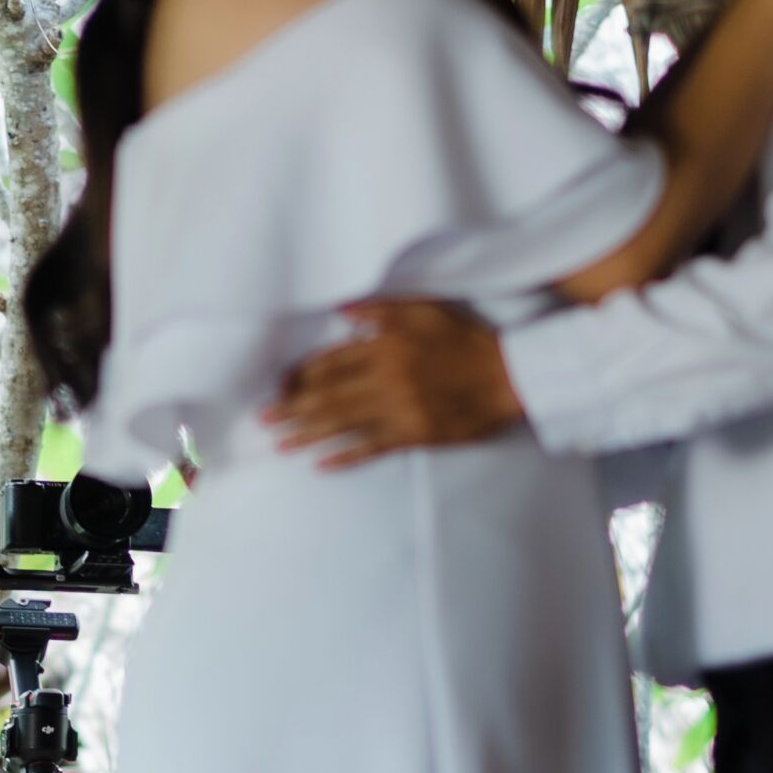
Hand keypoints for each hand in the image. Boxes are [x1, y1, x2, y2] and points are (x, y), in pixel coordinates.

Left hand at [263, 300, 522, 464]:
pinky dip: (345, 457)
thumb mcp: (423, 310)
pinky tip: (320, 464)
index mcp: (384, 345)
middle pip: (328, 395)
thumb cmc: (466, 338)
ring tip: (280, 445)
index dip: (301, 375)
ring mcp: (399, 409)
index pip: (331, 362)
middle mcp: (386, 378)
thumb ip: (380, 308)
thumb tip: (341, 310)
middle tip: (262, 420)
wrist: (509, 374)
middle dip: (291, 409)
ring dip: (307, 435)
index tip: (278, 386)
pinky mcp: (415, 434)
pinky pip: (372, 448)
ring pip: (343, 424)